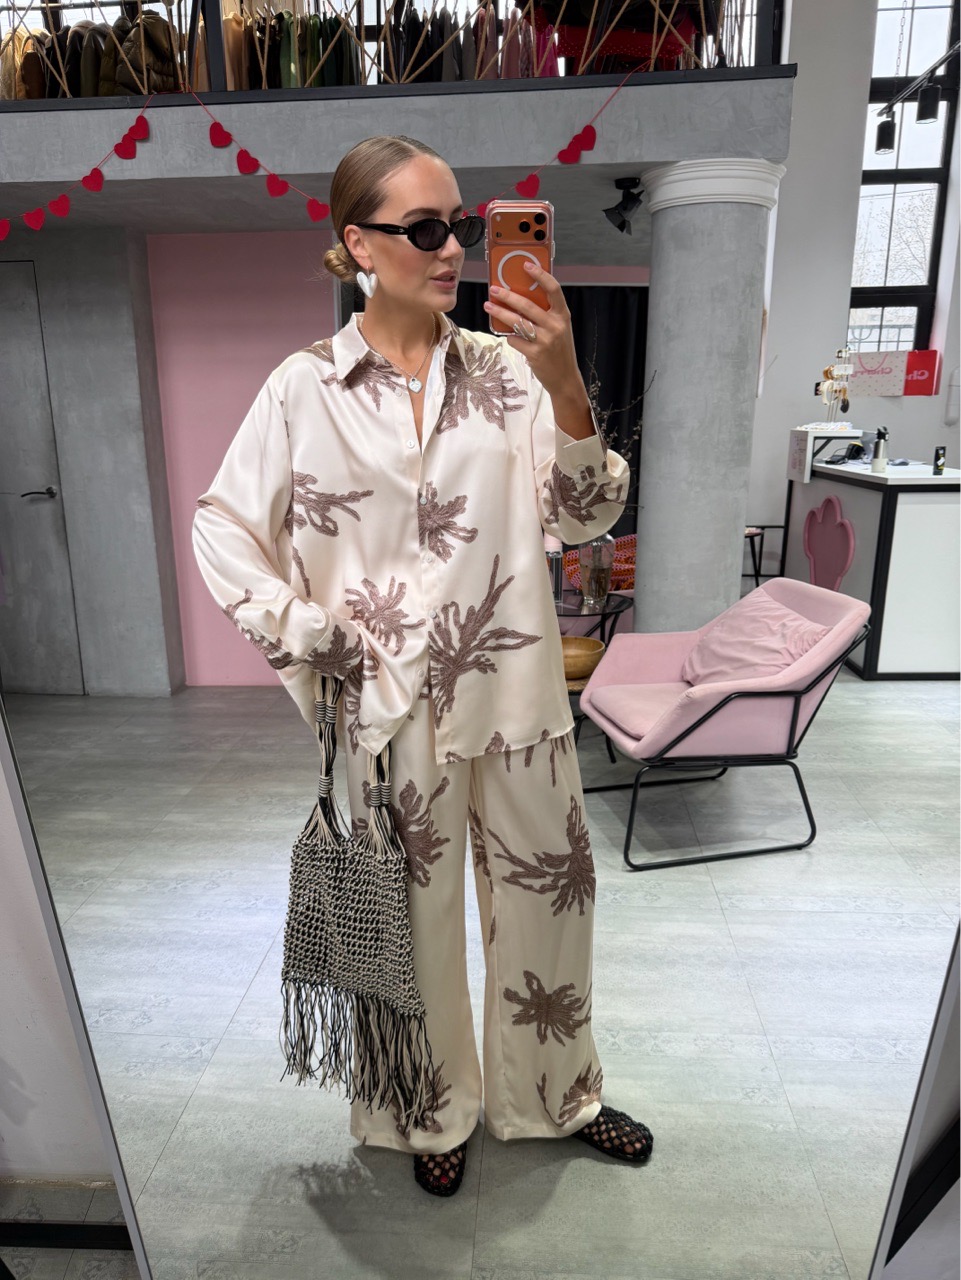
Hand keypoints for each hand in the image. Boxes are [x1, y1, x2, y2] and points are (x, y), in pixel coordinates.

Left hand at [483, 261, 585, 402]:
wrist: (565, 377)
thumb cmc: (558, 349)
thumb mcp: (558, 328)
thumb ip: (545, 314)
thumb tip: (520, 297)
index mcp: (563, 315)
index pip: (553, 289)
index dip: (540, 275)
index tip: (526, 264)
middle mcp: (555, 326)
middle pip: (527, 305)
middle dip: (507, 295)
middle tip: (493, 289)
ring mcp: (545, 340)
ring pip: (517, 322)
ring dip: (500, 313)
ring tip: (488, 306)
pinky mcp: (535, 354)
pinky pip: (515, 340)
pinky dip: (509, 337)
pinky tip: (508, 336)